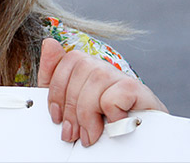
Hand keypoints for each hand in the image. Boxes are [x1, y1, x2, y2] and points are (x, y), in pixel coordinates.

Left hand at [37, 38, 166, 146]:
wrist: (136, 146)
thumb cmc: (100, 126)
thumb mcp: (68, 104)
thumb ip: (54, 76)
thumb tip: (49, 42)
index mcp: (89, 69)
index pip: (68, 60)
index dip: (56, 90)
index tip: (57, 116)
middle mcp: (107, 68)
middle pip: (81, 67)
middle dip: (71, 106)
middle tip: (72, 133)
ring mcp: (124, 78)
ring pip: (98, 78)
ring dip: (88, 113)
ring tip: (90, 135)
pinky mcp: (140, 92)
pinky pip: (117, 93)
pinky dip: (111, 113)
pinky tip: (113, 125)